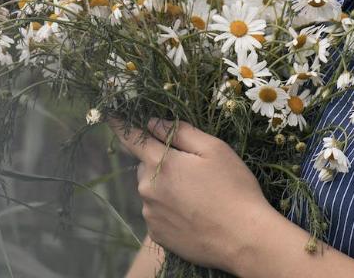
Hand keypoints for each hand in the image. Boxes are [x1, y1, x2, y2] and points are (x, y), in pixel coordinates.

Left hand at [109, 118, 273, 273]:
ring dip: (165, 186)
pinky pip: (157, 212)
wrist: (245, 240)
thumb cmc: (234, 189)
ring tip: (198, 195)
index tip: (109, 113)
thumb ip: (181, 132)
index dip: (121, 124)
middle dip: (162, 161)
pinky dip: (168, 209)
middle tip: (193, 170)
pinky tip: (193, 213)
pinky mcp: (157, 234)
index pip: (132, 137)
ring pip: (151, 189)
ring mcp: (150, 214)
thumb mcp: (214, 149)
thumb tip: (154, 122)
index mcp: (160, 163)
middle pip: (146, 165)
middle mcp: (147, 188)